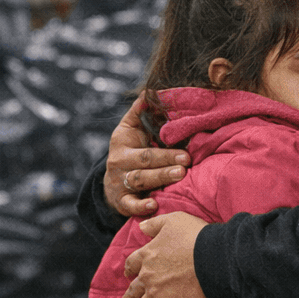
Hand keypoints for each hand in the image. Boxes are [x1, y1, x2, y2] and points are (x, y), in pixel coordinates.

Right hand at [104, 97, 189, 218]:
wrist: (111, 179)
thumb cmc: (130, 149)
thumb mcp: (130, 128)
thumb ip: (140, 111)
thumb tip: (151, 90)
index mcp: (123, 142)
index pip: (146, 147)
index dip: (165, 151)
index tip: (187, 154)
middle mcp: (119, 162)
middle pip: (144, 163)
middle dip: (166, 164)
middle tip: (185, 164)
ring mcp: (119, 182)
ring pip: (140, 181)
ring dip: (159, 179)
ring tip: (178, 176)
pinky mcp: (121, 201)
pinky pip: (129, 205)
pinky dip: (140, 207)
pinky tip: (153, 205)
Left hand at [119, 210, 211, 297]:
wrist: (215, 258)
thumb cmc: (196, 236)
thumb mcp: (172, 220)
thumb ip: (154, 224)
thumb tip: (140, 227)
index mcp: (147, 255)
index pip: (132, 264)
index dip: (129, 270)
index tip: (127, 275)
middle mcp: (148, 277)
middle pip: (134, 290)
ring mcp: (158, 296)